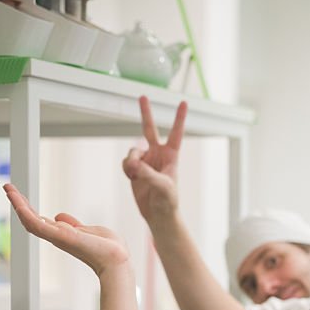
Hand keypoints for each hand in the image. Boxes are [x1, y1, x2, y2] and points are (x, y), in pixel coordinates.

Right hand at [5, 183, 128, 276]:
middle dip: (18, 203)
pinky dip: (26, 213)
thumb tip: (59, 216)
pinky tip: (18, 202)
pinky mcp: (59, 236)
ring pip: (30, 221)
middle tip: (8, 187)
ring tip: (8, 189)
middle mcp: (57, 236)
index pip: (40, 220)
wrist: (117, 259)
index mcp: (63, 234)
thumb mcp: (89, 230)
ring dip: (18, 204)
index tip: (19, 195)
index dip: (28, 208)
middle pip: (31, 219)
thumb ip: (74, 225)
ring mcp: (56, 237)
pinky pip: (37, 225)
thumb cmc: (109, 249)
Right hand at [122, 96, 187, 225]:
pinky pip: (126, 162)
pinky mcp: (135, 168)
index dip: (179, 118)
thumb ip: (148, 173)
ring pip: (132, 150)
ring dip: (131, 161)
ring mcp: (146, 160)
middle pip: (150, 129)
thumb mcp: (162, 187)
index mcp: (171, 155)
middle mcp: (158, 154)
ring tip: (134, 173)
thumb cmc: (167, 200)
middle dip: (146, 113)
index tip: (184, 102)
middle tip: (143, 96)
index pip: (176, 133)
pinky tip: (132, 178)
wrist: (157, 214)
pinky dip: (126, 169)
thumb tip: (134, 163)